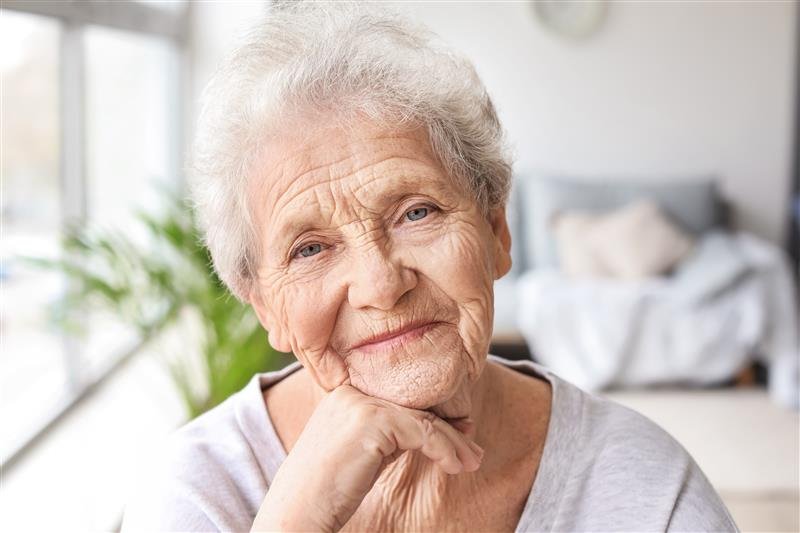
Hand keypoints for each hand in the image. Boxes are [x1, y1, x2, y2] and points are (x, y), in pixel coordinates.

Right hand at [250, 384, 482, 531]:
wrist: (297, 512)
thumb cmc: (327, 490)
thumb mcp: (363, 451)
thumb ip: (390, 433)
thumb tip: (431, 426)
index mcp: (345, 392)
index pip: (400, 398)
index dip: (433, 415)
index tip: (461, 432)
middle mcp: (350, 391)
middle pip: (413, 406)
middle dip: (448, 428)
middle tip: (472, 449)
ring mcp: (359, 403)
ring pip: (422, 419)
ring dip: (453, 443)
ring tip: (472, 462)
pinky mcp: (370, 420)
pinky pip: (421, 433)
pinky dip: (444, 450)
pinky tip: (455, 466)